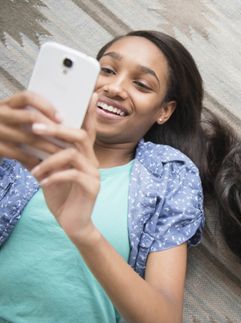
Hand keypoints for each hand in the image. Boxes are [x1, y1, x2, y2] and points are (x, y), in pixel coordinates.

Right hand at [0, 91, 62, 168]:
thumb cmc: (8, 133)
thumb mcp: (15, 120)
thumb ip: (32, 116)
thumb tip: (63, 120)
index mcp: (7, 104)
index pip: (27, 97)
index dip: (46, 106)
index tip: (61, 118)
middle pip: (30, 116)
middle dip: (52, 128)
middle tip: (69, 139)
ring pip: (29, 137)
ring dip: (49, 146)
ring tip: (63, 153)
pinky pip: (19, 154)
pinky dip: (35, 159)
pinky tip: (46, 162)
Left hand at [30, 98, 99, 242]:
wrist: (74, 224)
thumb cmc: (62, 196)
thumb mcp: (50, 174)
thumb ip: (42, 157)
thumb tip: (24, 141)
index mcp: (84, 155)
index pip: (87, 129)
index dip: (89, 112)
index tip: (89, 94)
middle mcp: (92, 161)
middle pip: (79, 135)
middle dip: (56, 129)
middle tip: (35, 128)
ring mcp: (94, 174)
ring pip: (74, 154)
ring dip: (50, 159)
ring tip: (34, 170)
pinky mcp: (91, 187)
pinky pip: (72, 174)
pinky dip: (54, 176)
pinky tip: (42, 183)